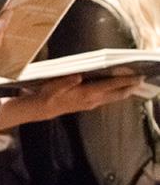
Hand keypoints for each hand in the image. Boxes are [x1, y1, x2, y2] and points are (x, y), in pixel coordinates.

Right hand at [23, 74, 142, 119]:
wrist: (44, 108)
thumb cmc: (48, 94)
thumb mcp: (55, 85)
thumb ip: (67, 81)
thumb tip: (78, 76)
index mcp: (87, 93)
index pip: (110, 85)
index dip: (124, 81)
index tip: (137, 77)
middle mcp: (92, 99)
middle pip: (116, 94)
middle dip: (129, 87)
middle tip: (140, 80)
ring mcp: (91, 103)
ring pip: (112, 98)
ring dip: (123, 92)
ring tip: (133, 86)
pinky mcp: (88, 105)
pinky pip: (106, 99)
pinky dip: (115, 94)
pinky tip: (116, 91)